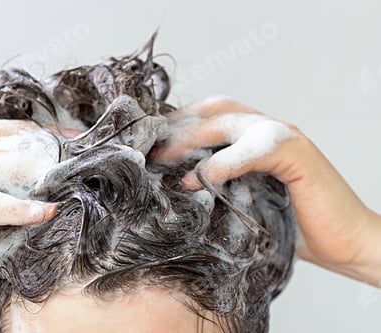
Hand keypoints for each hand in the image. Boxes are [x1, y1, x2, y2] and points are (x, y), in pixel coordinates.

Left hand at [152, 96, 380, 285]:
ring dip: (194, 138)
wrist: (346, 245)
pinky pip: (255, 147)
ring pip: (231, 120)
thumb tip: (174, 190)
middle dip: (179, 127)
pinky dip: (223, 162)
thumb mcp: (245, 203)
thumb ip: (218, 188)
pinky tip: (199, 178)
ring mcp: (286, 138)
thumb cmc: (293, 228)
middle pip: (216, 110)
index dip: (179, 124)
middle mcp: (270, 130)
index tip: (150, 143)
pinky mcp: (299, 154)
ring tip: (167, 159)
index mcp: (255, 138)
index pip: (212, 115)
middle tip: (151, 150)